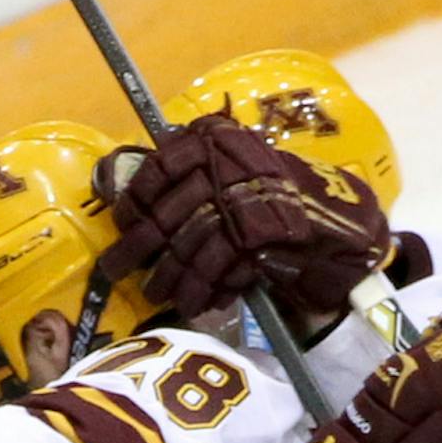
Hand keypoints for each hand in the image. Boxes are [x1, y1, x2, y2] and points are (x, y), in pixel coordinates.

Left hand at [102, 116, 389, 326]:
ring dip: (168, 277)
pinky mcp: (253, 234)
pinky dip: (201, 289)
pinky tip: (193, 303)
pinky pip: (214, 268)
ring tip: (157, 294)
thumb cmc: (268, 195)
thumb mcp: (228, 168)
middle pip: (167, 212)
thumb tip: (131, 203)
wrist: (327, 215)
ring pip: (187, 246)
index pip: (159, 167)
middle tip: (115, 269)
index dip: (135, 197)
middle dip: (138, 247)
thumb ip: (188, 175)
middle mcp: (225, 163)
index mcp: (214, 138)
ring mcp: (239, 199)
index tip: (122, 219)